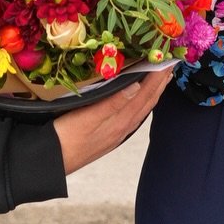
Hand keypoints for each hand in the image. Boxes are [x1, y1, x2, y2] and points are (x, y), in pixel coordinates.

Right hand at [51, 68, 169, 173]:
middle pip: (148, 101)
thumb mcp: (87, 117)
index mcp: (120, 120)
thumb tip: (137, 86)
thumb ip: (112, 103)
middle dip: (161, 83)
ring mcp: (118, 133)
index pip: (145, 94)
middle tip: (172, 64)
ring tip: (162, 79)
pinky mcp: (110, 136)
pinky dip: (142, 103)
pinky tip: (140, 100)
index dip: (158, 77)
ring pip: (142, 109)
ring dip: (153, 93)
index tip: (169, 60)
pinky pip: (134, 115)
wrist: (51, 163)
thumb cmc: (65, 138)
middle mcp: (123, 127)